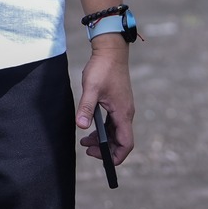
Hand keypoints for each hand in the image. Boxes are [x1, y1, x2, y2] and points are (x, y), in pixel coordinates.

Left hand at [76, 38, 134, 164]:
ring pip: (116, 133)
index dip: (116, 156)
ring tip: (84, 141)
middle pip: (121, 141)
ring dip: (102, 140)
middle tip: (86, 149)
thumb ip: (86, 108)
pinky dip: (103, 130)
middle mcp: (126, 113)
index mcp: (123, 113)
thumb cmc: (103, 68)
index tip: (101, 158)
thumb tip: (81, 127)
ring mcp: (123, 108)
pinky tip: (90, 128)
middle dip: (105, 149)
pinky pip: (114, 123)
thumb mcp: (92, 89)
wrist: (111, 50)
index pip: (126, 144)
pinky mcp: (118, 104)